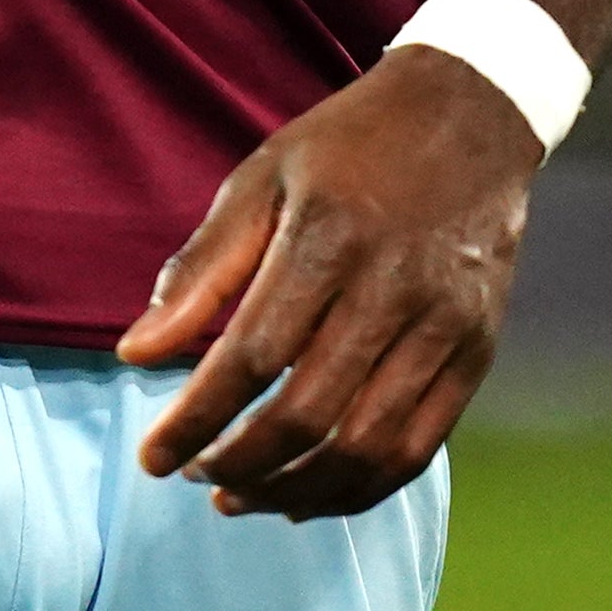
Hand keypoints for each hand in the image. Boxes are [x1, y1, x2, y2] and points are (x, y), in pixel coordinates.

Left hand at [114, 46, 540, 518]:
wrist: (469, 115)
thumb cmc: (345, 146)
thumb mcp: (259, 178)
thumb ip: (200, 269)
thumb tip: (134, 352)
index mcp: (328, 237)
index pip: (251, 357)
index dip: (197, 419)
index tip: (153, 457)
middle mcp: (392, 288)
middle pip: (309, 414)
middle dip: (239, 462)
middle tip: (192, 476)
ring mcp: (444, 326)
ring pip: (367, 447)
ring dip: (295, 490)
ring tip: (238, 495)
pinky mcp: (477, 352)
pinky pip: (418, 447)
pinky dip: (360, 487)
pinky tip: (307, 493)